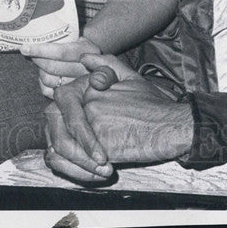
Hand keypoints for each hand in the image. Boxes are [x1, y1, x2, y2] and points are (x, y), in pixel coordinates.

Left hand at [20, 36, 100, 98]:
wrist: (93, 60)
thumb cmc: (78, 44)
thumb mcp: (77, 35)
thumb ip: (61, 36)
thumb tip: (33, 36)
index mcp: (88, 51)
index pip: (61, 52)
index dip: (40, 50)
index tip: (24, 48)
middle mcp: (87, 69)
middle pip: (53, 68)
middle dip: (37, 59)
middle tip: (29, 52)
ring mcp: (80, 85)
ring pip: (50, 81)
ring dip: (40, 71)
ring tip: (40, 63)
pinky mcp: (73, 95)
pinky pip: (49, 92)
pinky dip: (42, 83)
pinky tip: (44, 74)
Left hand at [44, 53, 192, 183]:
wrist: (172, 126)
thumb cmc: (153, 104)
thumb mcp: (129, 76)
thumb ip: (105, 64)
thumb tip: (84, 57)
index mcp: (89, 85)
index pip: (61, 100)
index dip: (62, 117)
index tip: (73, 131)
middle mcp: (87, 102)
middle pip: (54, 121)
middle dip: (60, 138)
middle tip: (73, 151)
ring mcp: (93, 123)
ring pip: (61, 143)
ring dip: (70, 157)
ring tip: (89, 164)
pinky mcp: (101, 145)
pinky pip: (77, 160)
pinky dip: (81, 170)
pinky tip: (99, 170)